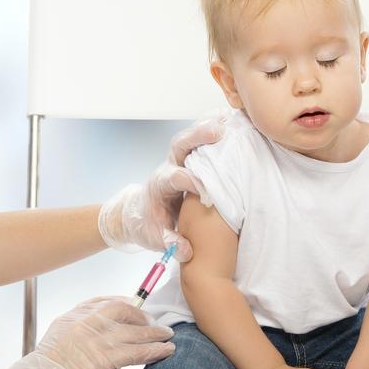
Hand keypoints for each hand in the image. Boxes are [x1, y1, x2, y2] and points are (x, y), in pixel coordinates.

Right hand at [4, 297, 174, 368]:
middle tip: (154, 323)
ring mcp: (97, 339)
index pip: (104, 302)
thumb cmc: (50, 367)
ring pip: (134, 331)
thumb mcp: (61, 337)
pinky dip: (154, 350)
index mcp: (74, 316)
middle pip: (123, 311)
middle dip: (142, 316)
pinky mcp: (106, 358)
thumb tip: (105, 330)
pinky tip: (165, 350)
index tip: (136, 306)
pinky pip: (137, 351)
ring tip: (167, 335)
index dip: (125, 303)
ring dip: (154, 333)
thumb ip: (81, 329)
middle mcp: (86, 322)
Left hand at [97, 112, 226, 260]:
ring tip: (230, 118)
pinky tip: (230, 120)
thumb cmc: (148, 225)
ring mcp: (177, 160)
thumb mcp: (154, 238)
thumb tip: (186, 250)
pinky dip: (211, 128)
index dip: (191, 182)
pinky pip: (198, 139)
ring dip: (207, 127)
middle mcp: (168, 167)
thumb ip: (169, 242)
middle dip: (197, 138)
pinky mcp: (187, 158)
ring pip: (189, 138)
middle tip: (218, 131)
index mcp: (159, 186)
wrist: (138, 213)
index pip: (174, 178)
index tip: (208, 191)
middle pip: (179, 146)